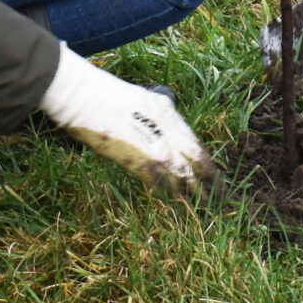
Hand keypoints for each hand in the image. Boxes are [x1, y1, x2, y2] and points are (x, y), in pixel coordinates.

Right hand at [38, 45, 216, 195]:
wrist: (84, 96)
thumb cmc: (107, 97)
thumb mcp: (143, 103)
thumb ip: (159, 120)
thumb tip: (167, 138)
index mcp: (169, 115)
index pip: (196, 147)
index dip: (207, 166)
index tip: (216, 179)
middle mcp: (167, 129)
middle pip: (193, 163)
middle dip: (206, 183)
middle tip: (218, 198)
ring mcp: (152, 144)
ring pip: (179, 175)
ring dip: (190, 192)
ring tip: (202, 206)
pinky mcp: (136, 159)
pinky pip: (157, 181)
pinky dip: (166, 192)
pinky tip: (174, 202)